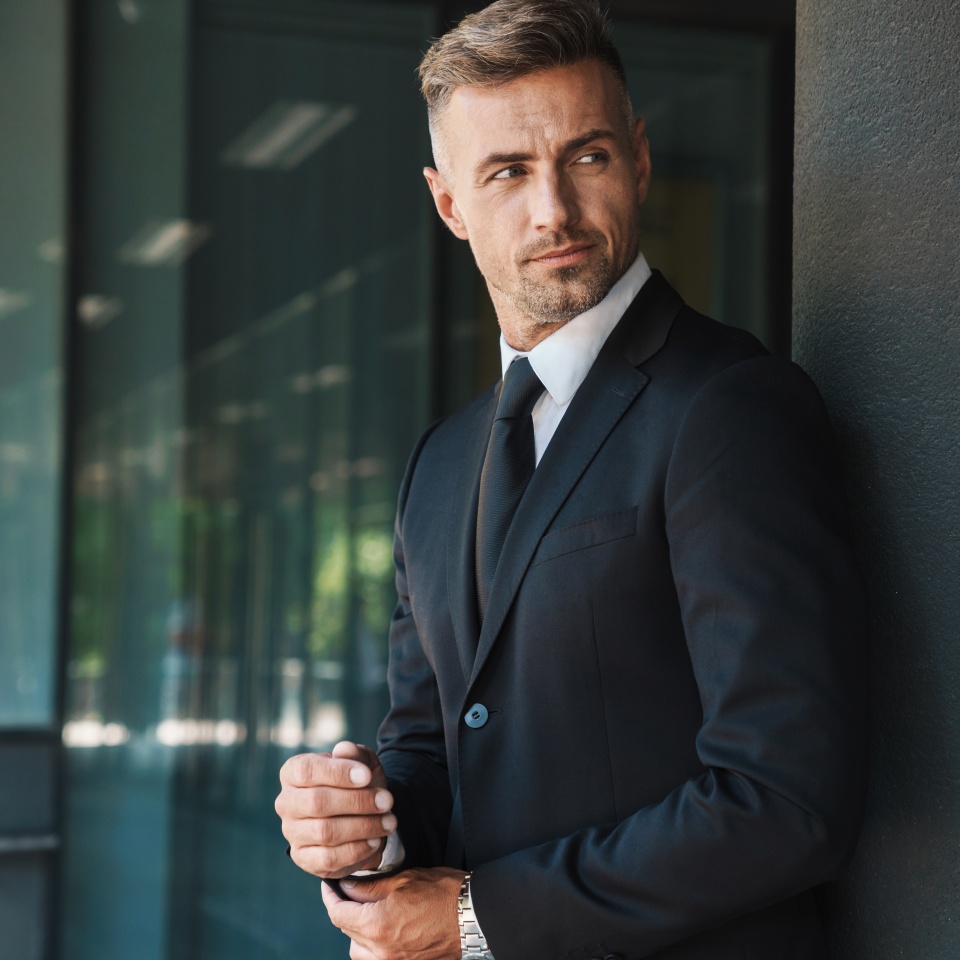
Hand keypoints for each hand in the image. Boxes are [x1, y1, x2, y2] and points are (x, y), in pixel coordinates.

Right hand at [276, 741, 396, 877]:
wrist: (362, 815)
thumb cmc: (358, 783)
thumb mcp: (362, 763)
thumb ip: (355, 754)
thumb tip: (344, 749)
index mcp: (293, 772)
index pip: (307, 770)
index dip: (338, 773)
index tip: (367, 776)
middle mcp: (287, 802)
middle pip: (317, 802)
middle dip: (358, 801)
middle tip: (387, 800)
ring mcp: (292, 832)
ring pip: (325, 832)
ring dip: (363, 826)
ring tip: (389, 821)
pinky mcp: (303, 858)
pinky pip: (329, 858)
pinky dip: (357, 850)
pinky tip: (375, 840)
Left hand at [321, 867, 465, 959]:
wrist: (474, 917)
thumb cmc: (444, 894)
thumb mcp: (404, 880)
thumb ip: (370, 887)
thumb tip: (348, 887)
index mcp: (377, 925)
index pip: (338, 914)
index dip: (330, 897)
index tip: (330, 886)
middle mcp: (381, 951)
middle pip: (346, 931)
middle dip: (345, 910)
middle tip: (350, 892)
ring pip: (357, 951)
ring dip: (356, 932)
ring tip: (368, 913)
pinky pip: (375, 959)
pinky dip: (372, 947)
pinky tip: (381, 930)